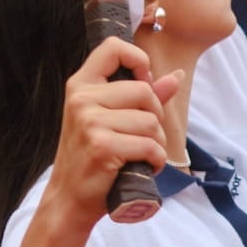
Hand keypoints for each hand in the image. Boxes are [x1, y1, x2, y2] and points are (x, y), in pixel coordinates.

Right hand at [47, 38, 182, 231]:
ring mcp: (90, 122)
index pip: (113, 47)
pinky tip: (144, 166)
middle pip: (144, 91)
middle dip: (155, 117)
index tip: (143, 84)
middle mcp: (82, 98)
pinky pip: (149, 145)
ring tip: (142, 154)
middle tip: (145, 136)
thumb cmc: (92, 157)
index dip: (138, 60)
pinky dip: (155, 160)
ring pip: (150, 121)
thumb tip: (176, 77)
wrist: (69, 198)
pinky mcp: (101, 146)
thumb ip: (143, 97)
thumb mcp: (109, 120)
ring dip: (157, 143)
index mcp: (81, 84)